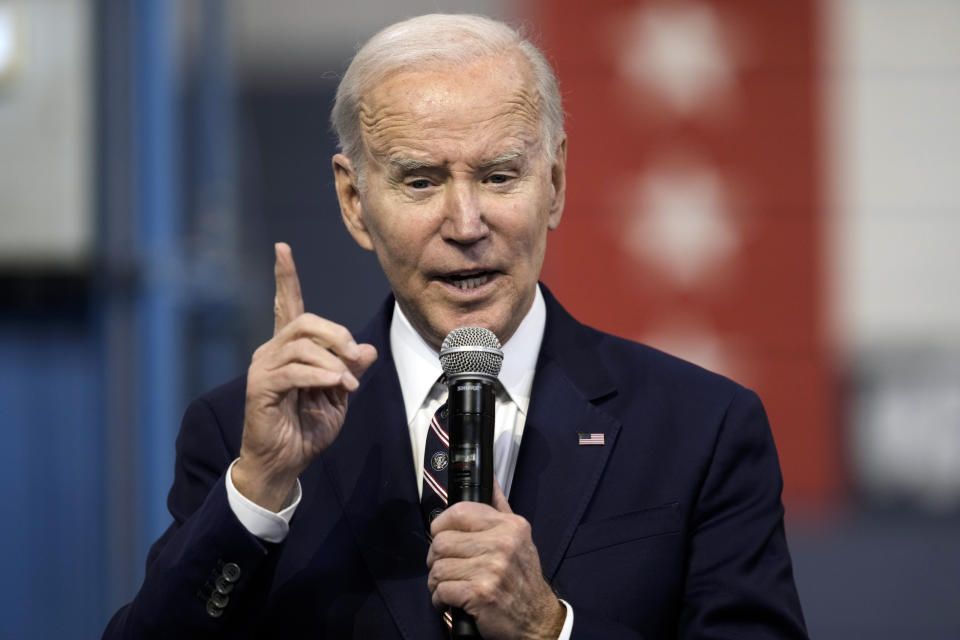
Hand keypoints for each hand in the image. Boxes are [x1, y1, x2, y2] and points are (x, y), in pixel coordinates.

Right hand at [233, 243, 377, 509]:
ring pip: (302, 345)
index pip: (287, 305)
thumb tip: (365, 349)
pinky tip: (335, 386)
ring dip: (332, 362)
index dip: (285, 277)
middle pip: (305, 322)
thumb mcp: (338, 394)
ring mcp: (263, 368)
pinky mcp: (260, 388)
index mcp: (290, 349)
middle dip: (336, 334)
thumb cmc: (307, 428)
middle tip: (355, 357)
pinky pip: (294, 371)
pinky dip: (321, 376)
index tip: (282, 248)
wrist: (285, 463)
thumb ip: (349, 368)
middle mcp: (272, 352)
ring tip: (347, 384)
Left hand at [426, 482, 565, 639]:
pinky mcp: (481, 594)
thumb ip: (499, 507)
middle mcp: (502, 544)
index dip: (441, 526)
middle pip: (441, 542)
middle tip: (445, 568)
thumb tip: (489, 477)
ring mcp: (492, 569)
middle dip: (436, 558)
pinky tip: (451, 601)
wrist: (537, 619)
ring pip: (438, 568)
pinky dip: (440, 600)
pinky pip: (442, 590)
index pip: (458, 512)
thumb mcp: (518, 537)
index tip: (443, 537)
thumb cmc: (522, 578)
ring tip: (449, 586)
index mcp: (509, 526)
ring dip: (437, 582)